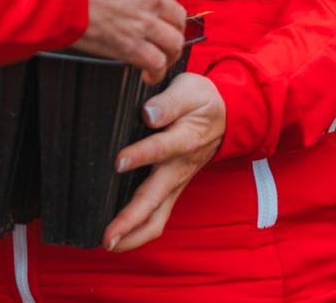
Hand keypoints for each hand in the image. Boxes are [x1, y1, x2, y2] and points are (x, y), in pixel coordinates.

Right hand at [58, 0, 185, 80]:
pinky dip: (156, 72)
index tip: (153, 9)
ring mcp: (144, 22)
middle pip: (176, 15)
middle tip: (164, 34)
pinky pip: (157, 63)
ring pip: (174, 41)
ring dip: (170, 52)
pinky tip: (149, 75)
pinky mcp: (132, 46)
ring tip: (163, 58)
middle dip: (171, 27)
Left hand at [102, 72, 226, 251]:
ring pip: (157, 217)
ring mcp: (176, 183)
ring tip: (109, 244)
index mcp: (184, 140)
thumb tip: (149, 112)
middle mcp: (179, 168)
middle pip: (155, 200)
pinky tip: (119, 236)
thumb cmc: (202, 101)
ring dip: (134, 234)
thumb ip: (169, 102)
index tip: (118, 161)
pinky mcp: (172, 189)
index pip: (160, 149)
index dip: (140, 155)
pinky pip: (158, 217)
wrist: (227, 116)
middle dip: (131, 221)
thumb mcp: (189, 90)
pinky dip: (139, 231)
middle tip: (108, 237)